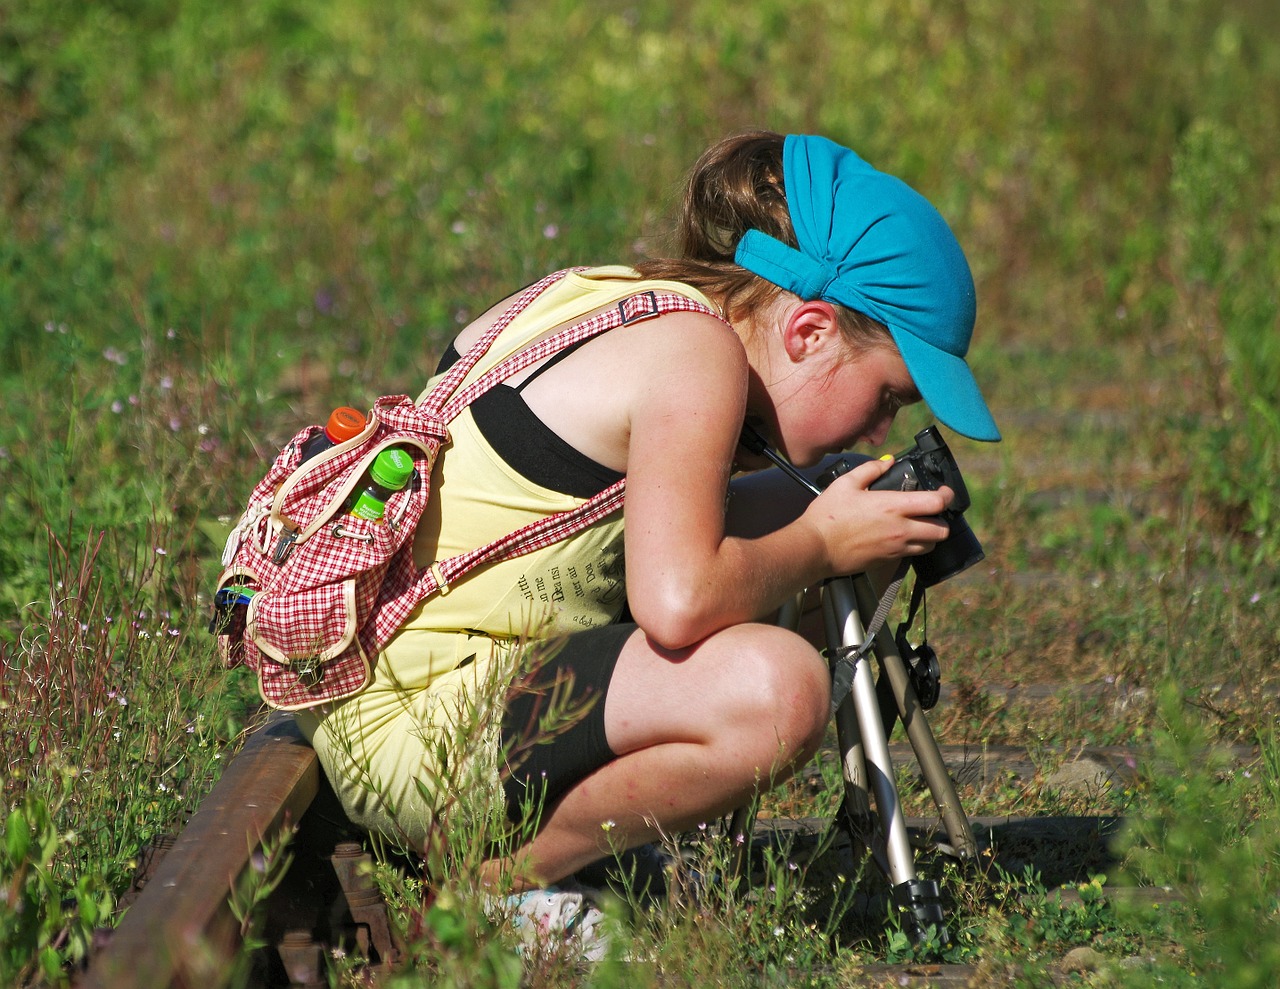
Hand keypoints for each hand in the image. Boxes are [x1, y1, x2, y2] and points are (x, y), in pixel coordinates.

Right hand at [800, 457, 953, 575]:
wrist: (815, 547)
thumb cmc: (828, 515)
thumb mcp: (846, 484)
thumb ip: (871, 469)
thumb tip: (888, 461)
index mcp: (893, 506)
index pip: (936, 503)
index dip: (946, 496)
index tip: (942, 492)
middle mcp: (900, 529)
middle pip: (942, 530)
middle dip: (941, 519)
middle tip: (931, 512)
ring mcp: (896, 548)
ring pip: (931, 545)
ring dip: (930, 536)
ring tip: (918, 526)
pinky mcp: (888, 561)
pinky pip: (912, 555)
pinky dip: (914, 546)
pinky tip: (901, 537)